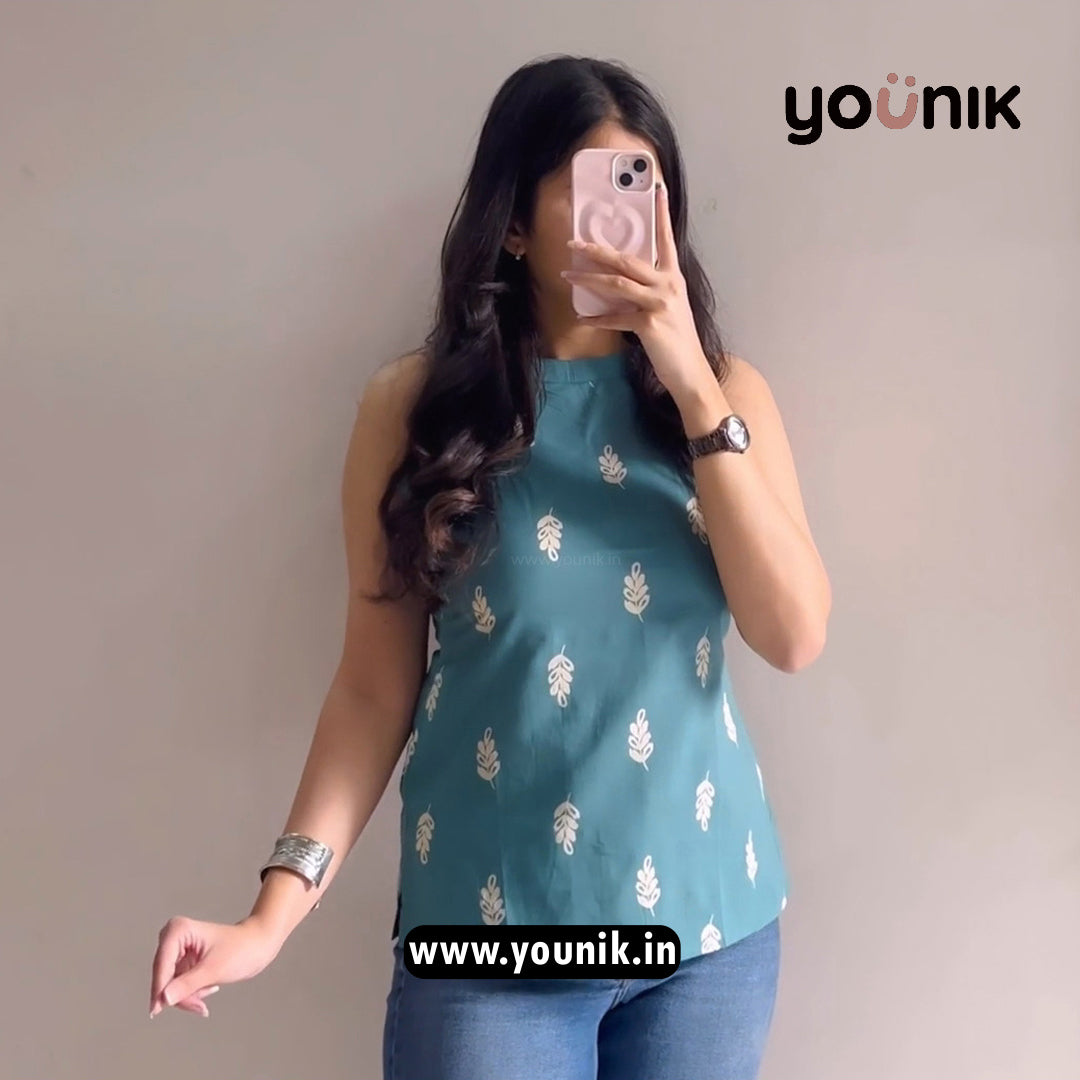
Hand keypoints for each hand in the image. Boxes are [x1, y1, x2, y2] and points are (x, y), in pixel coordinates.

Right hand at [149, 915, 282, 1018]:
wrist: (259, 945)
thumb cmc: (241, 950)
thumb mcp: (213, 970)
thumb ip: (187, 985)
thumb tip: (164, 999)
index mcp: (178, 930)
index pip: (162, 964)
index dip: (159, 988)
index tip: (157, 1010)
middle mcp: (174, 937)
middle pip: (164, 975)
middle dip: (180, 994)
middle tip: (200, 1007)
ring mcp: (178, 950)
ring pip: (170, 984)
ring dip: (188, 995)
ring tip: (210, 990)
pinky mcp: (184, 961)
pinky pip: (179, 985)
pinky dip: (192, 992)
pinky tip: (209, 988)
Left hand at [561, 181, 712, 403]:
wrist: (690, 372)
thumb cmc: (677, 342)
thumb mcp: (668, 310)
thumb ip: (650, 292)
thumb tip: (622, 282)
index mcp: (674, 278)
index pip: (666, 239)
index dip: (662, 213)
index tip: (657, 188)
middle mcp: (668, 285)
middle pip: (627, 259)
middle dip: (597, 249)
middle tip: (574, 242)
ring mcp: (659, 303)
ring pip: (616, 283)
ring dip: (588, 278)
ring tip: (567, 274)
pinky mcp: (649, 324)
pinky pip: (616, 317)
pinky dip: (598, 318)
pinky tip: (583, 317)